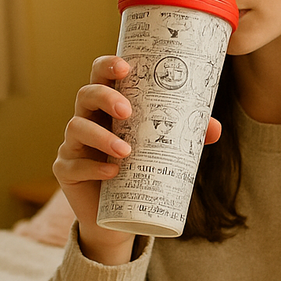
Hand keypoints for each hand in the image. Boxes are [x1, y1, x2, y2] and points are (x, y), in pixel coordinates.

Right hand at [53, 55, 221, 263]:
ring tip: (126, 151)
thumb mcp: (162, 150)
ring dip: (101, 136)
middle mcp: (87, 119)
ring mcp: (73, 144)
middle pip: (86, 94)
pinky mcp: (66, 170)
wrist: (118, 215)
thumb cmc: (138, 169)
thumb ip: (186, 136)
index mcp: (108, 107)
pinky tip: (111, 171)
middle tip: (127, 110)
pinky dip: (93, 167)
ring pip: (77, 127)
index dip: (108, 65)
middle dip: (105, 97)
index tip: (126, 66)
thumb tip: (215, 128)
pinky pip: (73, 164)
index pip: (101, 76)